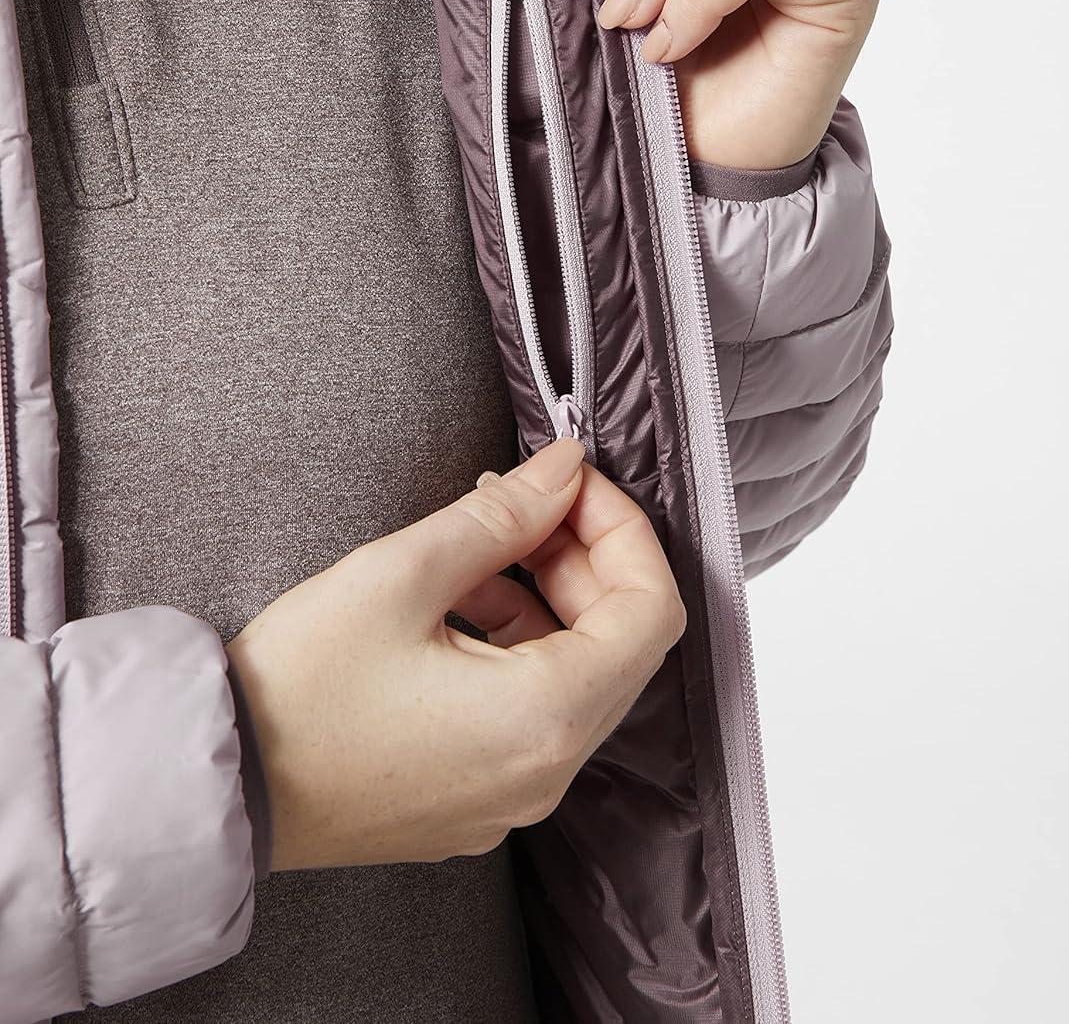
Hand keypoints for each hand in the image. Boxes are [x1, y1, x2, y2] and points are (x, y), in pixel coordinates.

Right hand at [226, 438, 684, 868]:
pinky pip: (534, 713)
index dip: (623, 529)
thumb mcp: (401, 574)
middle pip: (621, 645)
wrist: (214, 785)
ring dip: (547, 598)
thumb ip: (502, 515)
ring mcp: (513, 797)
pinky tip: (463, 600)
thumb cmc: (297, 688)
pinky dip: (519, 646)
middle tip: (526, 500)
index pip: (652, 610)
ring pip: (577, 677)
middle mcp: (546, 772)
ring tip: (483, 543)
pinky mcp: (477, 801)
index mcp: (545, 718)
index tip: (574, 481)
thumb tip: (564, 470)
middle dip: (583, 556)